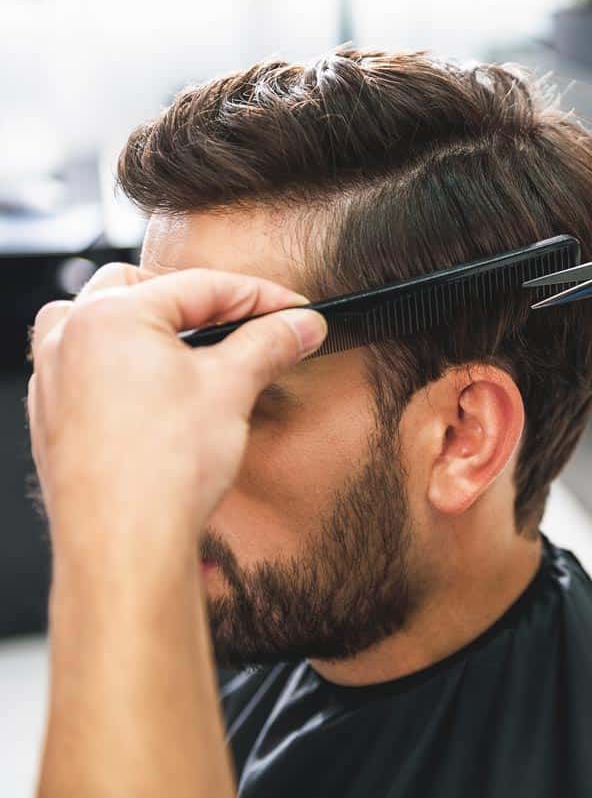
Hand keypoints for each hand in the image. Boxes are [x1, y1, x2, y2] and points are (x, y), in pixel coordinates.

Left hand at [27, 264, 326, 551]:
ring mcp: (53, 377)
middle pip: (141, 287)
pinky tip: (157, 391)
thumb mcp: (232, 389)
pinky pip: (85, 366)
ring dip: (147, 325)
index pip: (201, 285)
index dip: (260, 296)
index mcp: (111, 315)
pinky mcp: (52, 416)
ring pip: (99, 321)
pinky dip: (122, 364)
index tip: (294, 311)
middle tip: (243, 324)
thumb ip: (269, 344)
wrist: (125, 543)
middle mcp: (69, 337)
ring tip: (189, 348)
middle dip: (196, 301)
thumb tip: (301, 325)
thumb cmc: (164, 468)